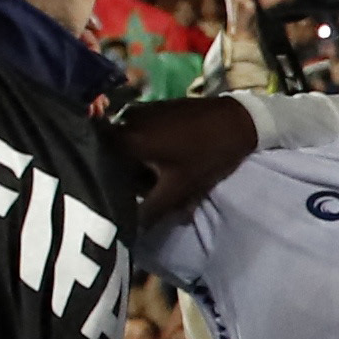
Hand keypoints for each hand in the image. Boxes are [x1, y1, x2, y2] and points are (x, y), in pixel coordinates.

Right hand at [112, 93, 259, 221]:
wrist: (239, 120)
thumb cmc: (207, 154)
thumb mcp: (179, 188)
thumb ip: (151, 211)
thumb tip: (132, 229)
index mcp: (126, 139)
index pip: (100, 167)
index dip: (112, 188)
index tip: (127, 200)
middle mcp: (125, 121)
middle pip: (116, 159)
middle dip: (134, 180)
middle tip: (155, 193)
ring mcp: (140, 112)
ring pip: (131, 149)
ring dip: (144, 168)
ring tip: (169, 181)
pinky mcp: (155, 109)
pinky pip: (143, 136)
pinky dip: (152, 153)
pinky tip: (173, 164)